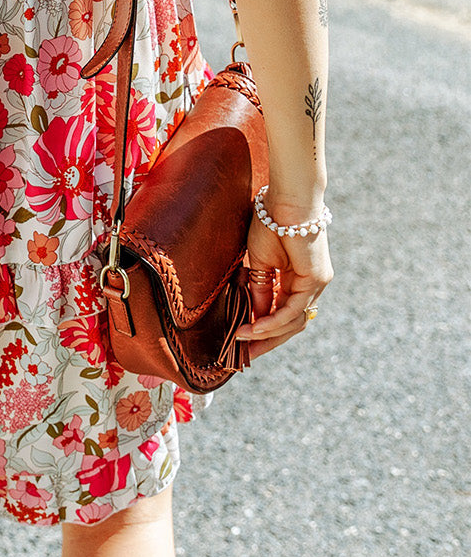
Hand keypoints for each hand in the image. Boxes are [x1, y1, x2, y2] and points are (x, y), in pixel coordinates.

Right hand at [234, 191, 333, 358]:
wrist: (288, 199)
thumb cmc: (272, 221)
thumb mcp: (259, 263)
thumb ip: (258, 290)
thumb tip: (253, 316)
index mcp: (296, 279)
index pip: (281, 313)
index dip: (261, 329)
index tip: (240, 342)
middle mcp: (310, 285)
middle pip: (290, 324)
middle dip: (266, 341)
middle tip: (243, 357)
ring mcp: (316, 283)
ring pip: (293, 321)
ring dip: (267, 334)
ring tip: (243, 341)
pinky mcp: (316, 279)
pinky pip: (294, 309)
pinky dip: (274, 321)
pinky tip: (255, 327)